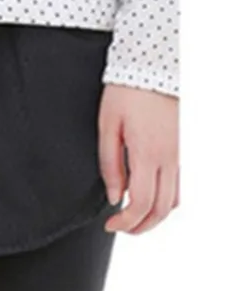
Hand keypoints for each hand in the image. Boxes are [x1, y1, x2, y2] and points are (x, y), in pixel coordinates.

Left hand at [98, 84, 179, 233]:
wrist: (155, 63)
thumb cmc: (128, 90)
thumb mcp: (107, 127)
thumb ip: (110, 165)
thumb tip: (114, 196)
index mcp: (148, 153)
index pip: (141, 204)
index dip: (125, 222)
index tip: (110, 224)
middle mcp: (170, 157)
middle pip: (162, 209)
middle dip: (140, 226)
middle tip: (120, 227)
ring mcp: (181, 153)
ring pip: (176, 200)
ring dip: (155, 216)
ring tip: (132, 216)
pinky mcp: (184, 148)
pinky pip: (181, 184)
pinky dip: (166, 199)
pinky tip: (149, 197)